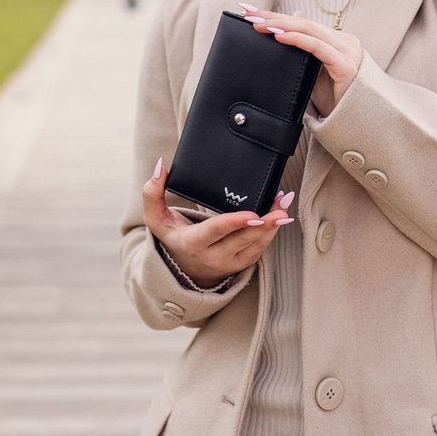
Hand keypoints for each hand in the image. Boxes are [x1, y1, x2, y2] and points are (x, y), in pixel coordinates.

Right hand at [143, 161, 294, 288]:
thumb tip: (160, 167)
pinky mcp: (243, 263)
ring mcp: (230, 262)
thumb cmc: (173, 236)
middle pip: (243, 239)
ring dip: (273, 224)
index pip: (216, 231)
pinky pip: (261, 247)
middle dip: (264, 223)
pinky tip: (280, 212)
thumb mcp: (156, 219)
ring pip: (256, 243)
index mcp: (192, 243)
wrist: (184, 268)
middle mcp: (212, 256)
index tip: (253, 213)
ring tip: (284, 204)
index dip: (235, 222)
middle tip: (281, 207)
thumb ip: (152, 193)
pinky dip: (272, 230)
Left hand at [240, 8, 361, 115]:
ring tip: (260, 25)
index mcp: (339, 41)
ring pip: (310, 31)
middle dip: (276, 18)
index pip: (305, 24)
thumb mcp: (314, 70)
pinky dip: (297, 40)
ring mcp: (348, 52)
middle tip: (250, 15)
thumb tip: (293, 19)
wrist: (350, 124)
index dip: (279, 16)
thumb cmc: (332, 99)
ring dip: (282, 26)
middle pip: (306, 24)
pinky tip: (280, 36)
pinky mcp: (346, 65)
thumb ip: (305, 47)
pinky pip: (318, 48)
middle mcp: (346, 42)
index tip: (253, 13)